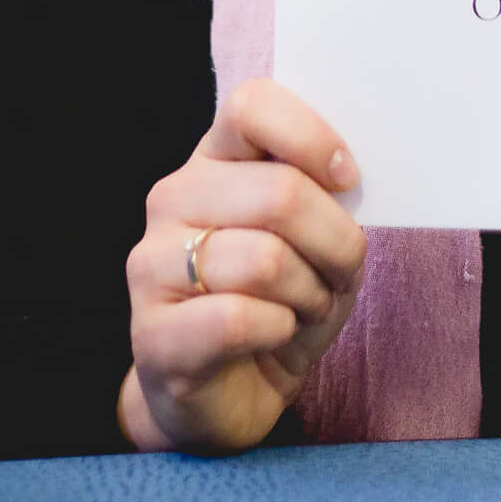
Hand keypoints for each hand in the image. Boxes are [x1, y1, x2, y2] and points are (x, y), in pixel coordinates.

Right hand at [117, 79, 367, 453]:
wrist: (226, 395)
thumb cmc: (280, 301)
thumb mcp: (315, 238)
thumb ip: (324, 195)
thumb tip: (349, 178)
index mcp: (214, 159)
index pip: (252, 106)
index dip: (311, 137)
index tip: (349, 179)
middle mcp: (174, 199)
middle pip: (280, 193)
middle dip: (336, 241)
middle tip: (342, 271)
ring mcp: (152, 264)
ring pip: (265, 259)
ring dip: (311, 291)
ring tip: (309, 306)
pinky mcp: (151, 334)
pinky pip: (239, 319)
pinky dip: (280, 330)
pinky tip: (276, 335)